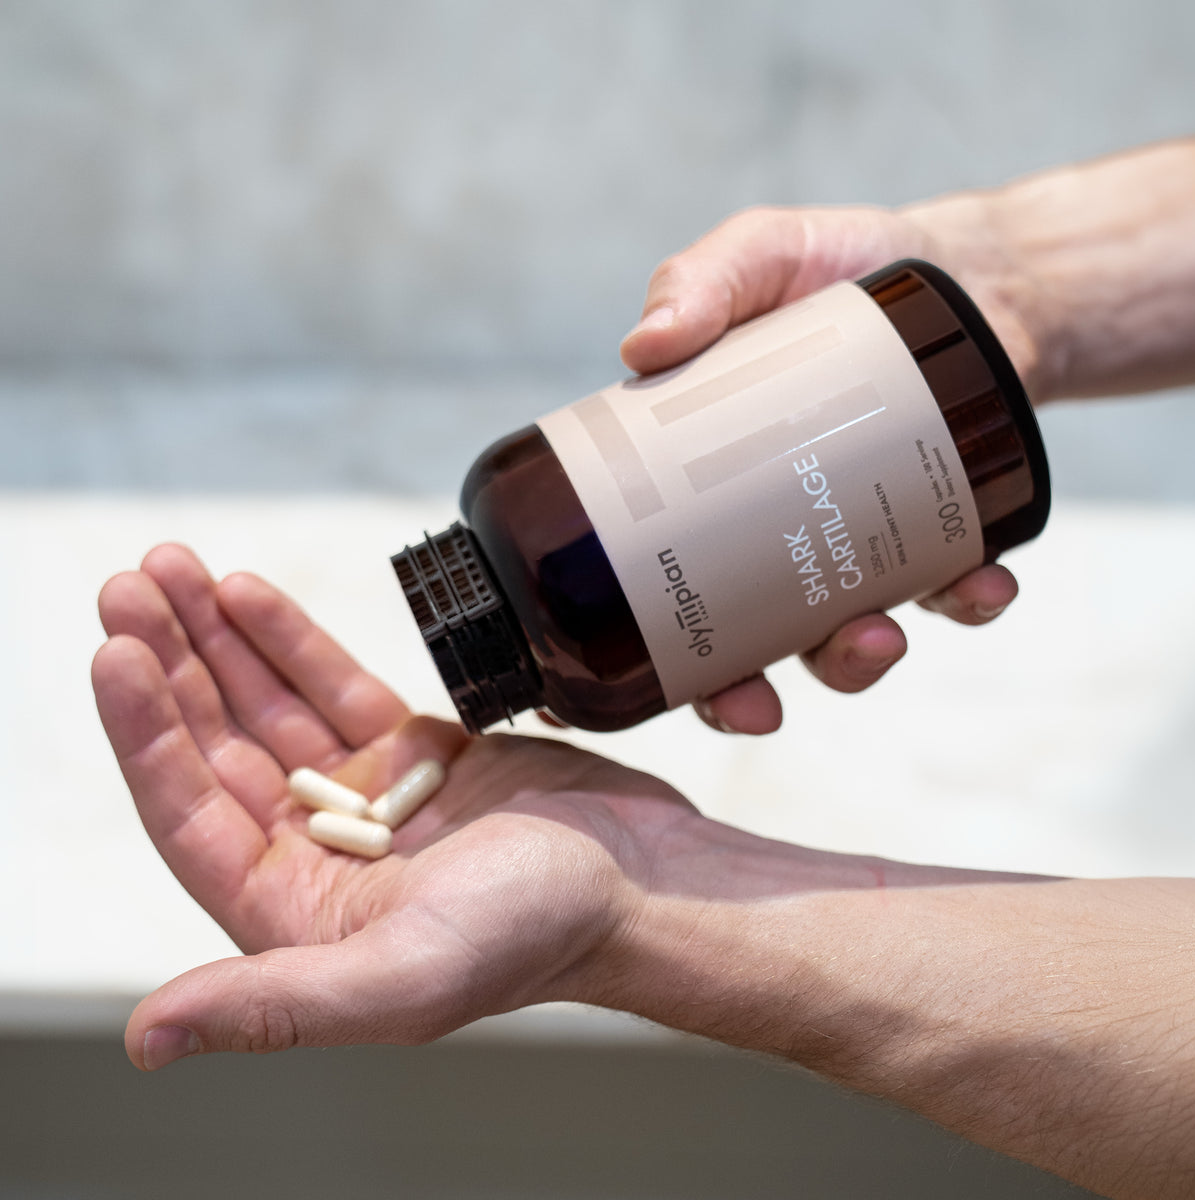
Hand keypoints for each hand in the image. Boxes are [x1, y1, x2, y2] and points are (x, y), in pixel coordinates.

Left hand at [94, 543, 934, 1069]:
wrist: (645, 878)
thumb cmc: (542, 935)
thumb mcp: (404, 977)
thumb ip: (278, 1004)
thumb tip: (151, 1037)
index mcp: (295, 916)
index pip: (192, 811)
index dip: (147, 733)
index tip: (118, 653)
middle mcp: (317, 858)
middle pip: (219, 745)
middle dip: (170, 663)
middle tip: (129, 587)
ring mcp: (364, 800)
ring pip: (268, 706)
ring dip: (217, 639)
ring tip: (170, 570)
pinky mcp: (413, 755)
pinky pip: (335, 686)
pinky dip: (289, 639)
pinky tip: (248, 594)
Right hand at [620, 200, 1038, 734]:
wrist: (962, 267)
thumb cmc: (836, 271)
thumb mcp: (759, 257)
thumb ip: (700, 282)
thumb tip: (642, 346)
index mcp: (705, 490)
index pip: (657, 583)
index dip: (645, 650)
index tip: (643, 684)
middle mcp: (772, 535)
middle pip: (741, 643)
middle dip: (744, 694)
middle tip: (756, 703)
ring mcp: (854, 544)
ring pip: (843, 639)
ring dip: (854, 661)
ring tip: (875, 636)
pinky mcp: (938, 534)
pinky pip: (951, 592)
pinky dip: (968, 601)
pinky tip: (984, 585)